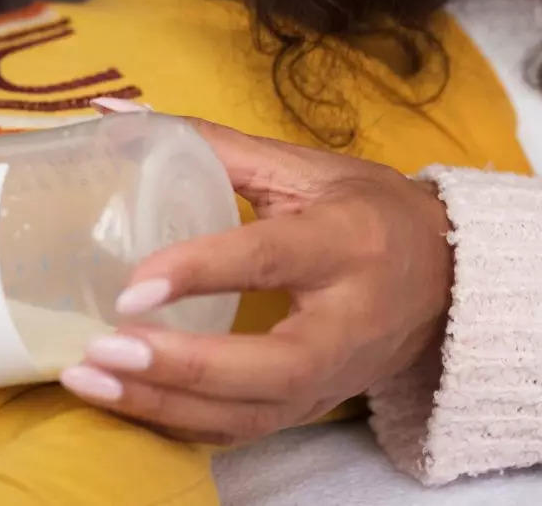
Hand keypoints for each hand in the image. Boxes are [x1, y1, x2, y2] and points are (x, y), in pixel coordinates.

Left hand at [59, 118, 453, 446]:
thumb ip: (208, 143)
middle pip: (268, 366)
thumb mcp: (300, 167)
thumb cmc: (367, 209)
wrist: (450, 275)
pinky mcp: (316, 407)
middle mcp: (347, 319)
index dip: (199, 272)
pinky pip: (244, 431)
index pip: (268, 259)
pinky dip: (179, 424)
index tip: (130, 286)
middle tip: (103, 349)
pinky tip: (123, 402)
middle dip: (181, 366)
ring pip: (252, 414)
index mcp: (346, 240)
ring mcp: (334, 376)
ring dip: (165, 405)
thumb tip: (113, 110)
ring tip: (91, 381)